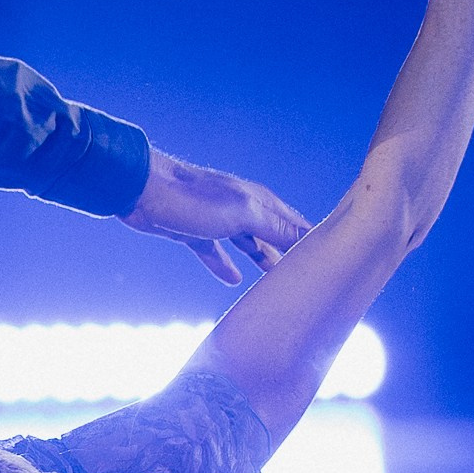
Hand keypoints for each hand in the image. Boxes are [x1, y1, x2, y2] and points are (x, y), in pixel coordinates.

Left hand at [124, 147, 310, 285]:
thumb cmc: (192, 200)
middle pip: (273, 235)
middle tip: (307, 278)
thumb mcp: (242, 214)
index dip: (313, 242)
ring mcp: (217, 220)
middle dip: (289, 254)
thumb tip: (307, 238)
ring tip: (277, 281)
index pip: (295, 225)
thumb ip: (274, 226)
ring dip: (262, 259)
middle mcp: (242, 208)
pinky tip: (232, 279)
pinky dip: (224, 264)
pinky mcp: (193, 231)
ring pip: (247, 244)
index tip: (332, 262)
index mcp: (259, 201)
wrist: (141, 191)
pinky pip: (214, 252)